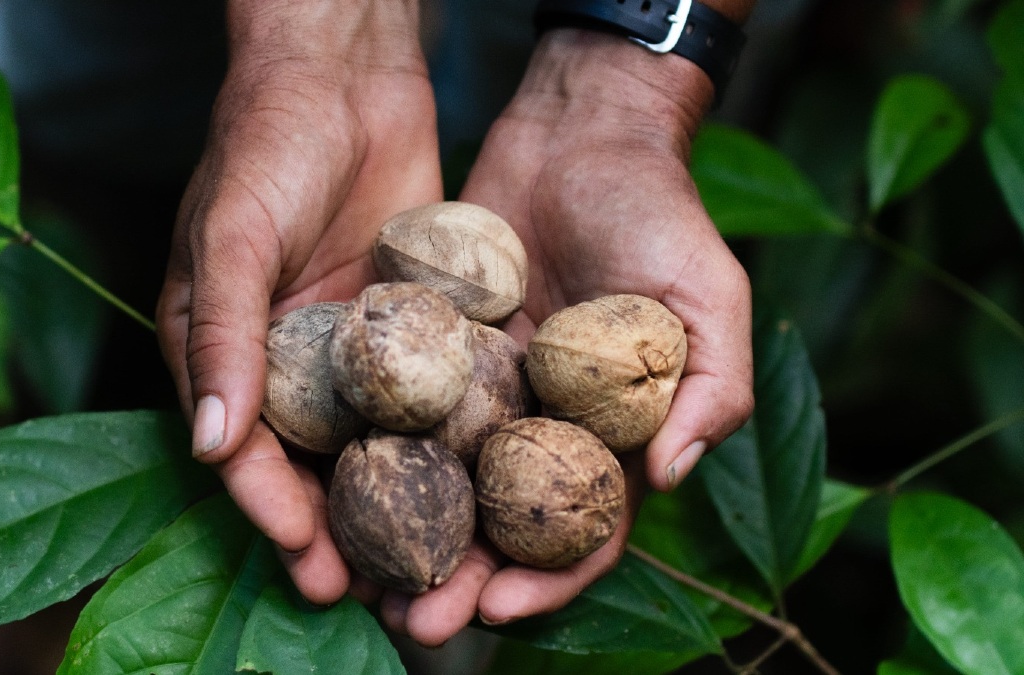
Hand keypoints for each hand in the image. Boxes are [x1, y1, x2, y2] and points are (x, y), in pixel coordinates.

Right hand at [156, 0, 441, 604]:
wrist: (345, 73)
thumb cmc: (267, 141)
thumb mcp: (233, 233)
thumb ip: (222, 335)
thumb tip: (212, 448)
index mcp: (224, 349)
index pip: (245, 449)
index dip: (272, 509)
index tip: (308, 562)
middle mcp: (286, 359)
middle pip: (312, 461)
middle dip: (340, 526)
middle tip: (375, 590)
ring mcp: (350, 345)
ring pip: (373, 440)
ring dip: (396, 499)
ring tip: (430, 558)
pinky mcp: (407, 323)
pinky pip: (424, 390)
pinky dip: (441, 436)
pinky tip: (475, 479)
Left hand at [378, 28, 753, 644]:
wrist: (582, 133)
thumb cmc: (660, 214)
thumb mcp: (710, 297)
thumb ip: (710, 387)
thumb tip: (666, 476)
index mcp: (610, 434)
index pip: (582, 529)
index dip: (547, 579)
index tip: (500, 610)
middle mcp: (542, 423)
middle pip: (498, 522)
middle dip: (458, 578)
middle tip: (411, 623)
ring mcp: (485, 388)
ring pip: (440, 479)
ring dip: (404, 533)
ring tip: (358, 577)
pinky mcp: (437, 346)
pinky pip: (401, 405)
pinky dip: (372, 448)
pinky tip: (331, 483)